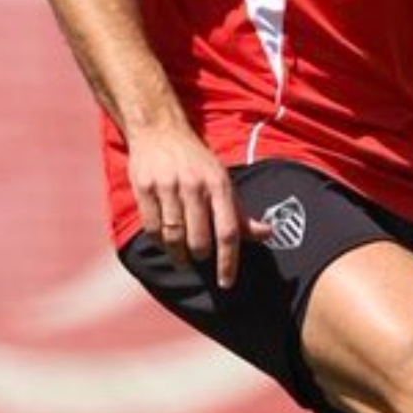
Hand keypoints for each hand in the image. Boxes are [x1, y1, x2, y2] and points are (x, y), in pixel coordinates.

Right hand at [126, 125, 271, 288]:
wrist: (159, 129)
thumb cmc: (196, 161)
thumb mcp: (223, 180)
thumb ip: (241, 212)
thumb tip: (268, 233)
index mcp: (219, 184)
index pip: (228, 231)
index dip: (229, 262)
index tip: (226, 283)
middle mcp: (194, 185)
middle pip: (198, 239)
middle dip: (200, 256)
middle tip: (199, 257)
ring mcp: (167, 185)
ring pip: (173, 237)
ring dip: (178, 254)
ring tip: (181, 257)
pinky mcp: (144, 187)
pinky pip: (151, 227)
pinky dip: (158, 241)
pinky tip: (164, 239)